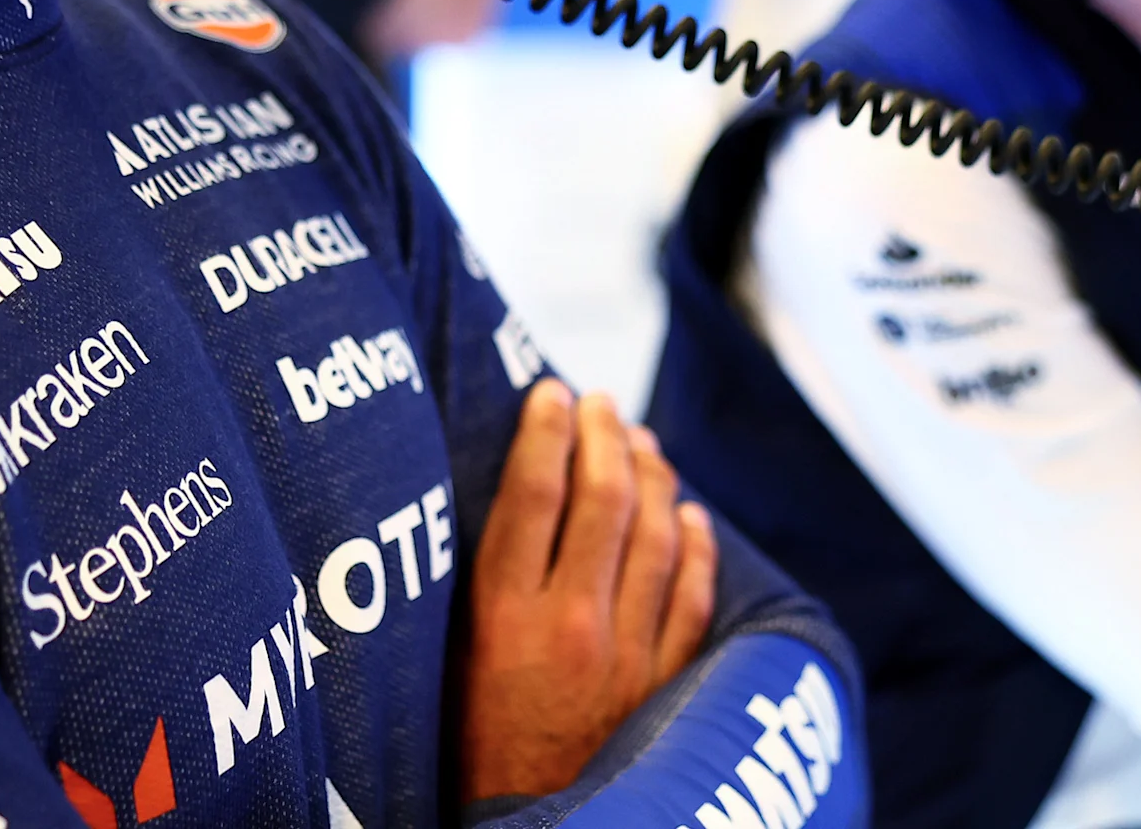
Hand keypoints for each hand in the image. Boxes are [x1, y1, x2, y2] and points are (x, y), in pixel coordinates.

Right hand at [460, 380, 718, 798]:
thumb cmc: (468, 750)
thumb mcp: (444, 662)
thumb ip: (477, 587)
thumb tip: (509, 498)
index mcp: (503, 617)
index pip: (532, 494)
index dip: (544, 431)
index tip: (550, 391)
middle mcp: (571, 626)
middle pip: (603, 500)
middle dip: (603, 435)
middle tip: (599, 402)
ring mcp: (626, 654)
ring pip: (656, 536)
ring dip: (653, 475)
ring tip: (641, 441)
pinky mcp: (663, 684)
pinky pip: (692, 598)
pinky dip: (696, 547)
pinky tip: (690, 515)